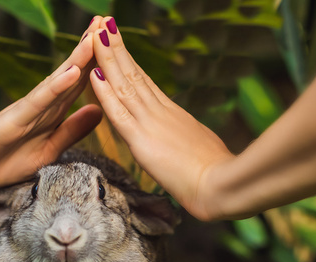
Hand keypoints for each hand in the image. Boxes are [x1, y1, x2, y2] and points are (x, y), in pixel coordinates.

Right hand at [0, 18, 105, 189]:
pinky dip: (56, 88)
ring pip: (57, 82)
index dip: (98, 62)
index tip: (115, 41)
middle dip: (89, 48)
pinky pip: (39, 103)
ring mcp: (27, 111)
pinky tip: (71, 73)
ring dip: (77, 59)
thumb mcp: (48, 150)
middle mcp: (42, 106)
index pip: (79, 83)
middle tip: (105, 20)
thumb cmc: (5, 161)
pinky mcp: (13, 121)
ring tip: (93, 37)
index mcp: (52, 113)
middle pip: (70, 74)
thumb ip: (72, 131)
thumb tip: (99, 111)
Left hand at [89, 18, 233, 220]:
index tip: (117, 42)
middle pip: (133, 74)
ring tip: (95, 33)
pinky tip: (93, 75)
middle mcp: (160, 112)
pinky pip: (118, 113)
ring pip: (124, 85)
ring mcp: (151, 124)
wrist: (221, 186)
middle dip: (116, 48)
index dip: (128, 61)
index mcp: (172, 115)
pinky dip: (105, 93)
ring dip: (107, 58)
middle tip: (103, 22)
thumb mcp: (202, 150)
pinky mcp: (143, 141)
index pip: (144, 82)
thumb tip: (192, 140)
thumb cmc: (216, 176)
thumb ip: (190, 141)